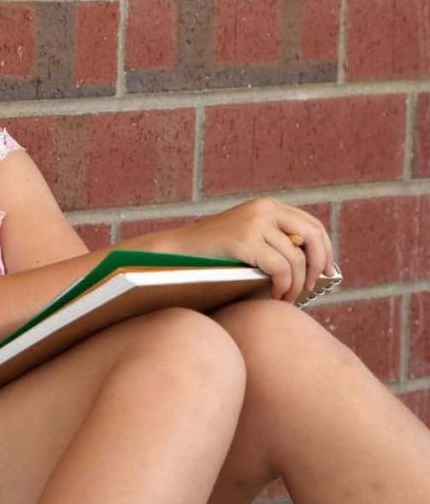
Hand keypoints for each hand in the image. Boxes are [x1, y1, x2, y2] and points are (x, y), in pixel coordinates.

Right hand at [177, 197, 334, 304]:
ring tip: (287, 297)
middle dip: (318, 266)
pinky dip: (283, 285)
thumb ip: (276, 242)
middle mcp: (264, 209)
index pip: (312, 224)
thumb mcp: (249, 238)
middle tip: (311, 288)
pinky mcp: (244, 240)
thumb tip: (315, 265)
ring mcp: (254, 223)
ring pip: (296, 259)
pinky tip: (275, 294)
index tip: (326, 272)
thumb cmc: (213, 254)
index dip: (325, 250)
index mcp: (267, 206)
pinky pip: (280, 268)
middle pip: (312, 237)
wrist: (176, 252)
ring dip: (297, 284)